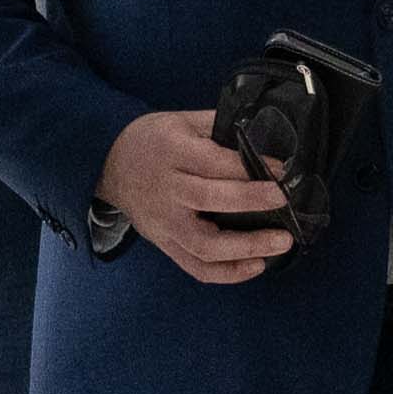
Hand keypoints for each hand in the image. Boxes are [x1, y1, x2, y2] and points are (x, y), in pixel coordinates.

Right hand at [98, 110, 297, 282]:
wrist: (109, 166)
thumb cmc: (152, 141)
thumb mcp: (181, 120)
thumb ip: (218, 126)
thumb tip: (262, 138)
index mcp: (172, 153)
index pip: (215, 163)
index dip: (250, 168)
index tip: (281, 171)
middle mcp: (168, 191)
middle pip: (211, 200)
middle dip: (251, 202)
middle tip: (283, 202)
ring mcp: (165, 223)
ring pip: (205, 244)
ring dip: (246, 248)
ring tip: (280, 243)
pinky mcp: (165, 245)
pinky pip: (197, 267)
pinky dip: (228, 273)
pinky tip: (256, 266)